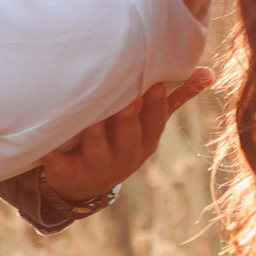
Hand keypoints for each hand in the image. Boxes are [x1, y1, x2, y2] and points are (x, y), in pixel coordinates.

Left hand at [40, 67, 215, 205]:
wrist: (87, 183)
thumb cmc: (123, 139)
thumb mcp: (150, 123)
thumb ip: (176, 97)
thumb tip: (209, 72)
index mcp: (145, 141)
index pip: (154, 122)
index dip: (154, 106)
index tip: (153, 85)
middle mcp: (125, 156)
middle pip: (128, 136)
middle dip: (127, 118)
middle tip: (126, 99)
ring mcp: (97, 166)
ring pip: (97, 150)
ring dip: (95, 136)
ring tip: (91, 120)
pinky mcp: (69, 173)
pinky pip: (61, 165)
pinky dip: (54, 157)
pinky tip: (47, 148)